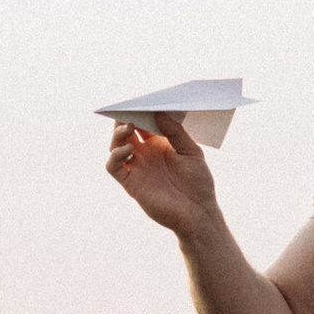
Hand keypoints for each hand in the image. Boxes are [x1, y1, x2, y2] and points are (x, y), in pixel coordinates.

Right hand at [105, 112, 218, 236]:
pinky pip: (114, 167)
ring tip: (128, 126)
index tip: (138, 101)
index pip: (142, 124)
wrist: (199, 212)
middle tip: (128, 110)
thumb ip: (175, 132)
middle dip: (124, 119)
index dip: (139, 112)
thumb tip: (158, 113)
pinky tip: (128, 149)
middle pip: (125, 132)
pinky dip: (115, 156)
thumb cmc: (198, 182)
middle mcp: (145, 155)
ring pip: (115, 146)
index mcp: (159, 145)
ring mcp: (136, 168)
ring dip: (118, 135)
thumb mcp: (191, 151)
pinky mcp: (130, 183)